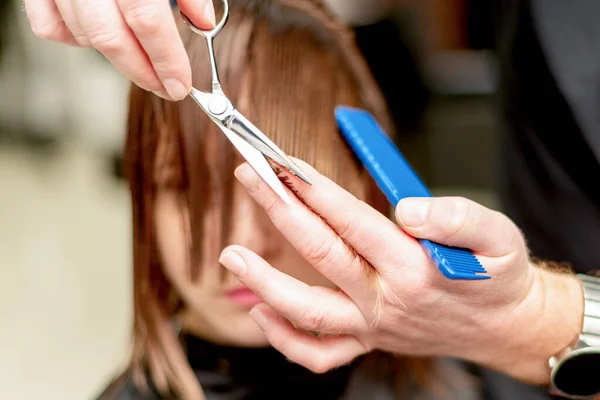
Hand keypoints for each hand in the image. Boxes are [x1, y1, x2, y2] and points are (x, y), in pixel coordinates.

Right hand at [23, 0, 215, 99]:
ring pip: (82, 35)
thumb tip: (202, 21)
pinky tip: (100, 33)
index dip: (166, 59)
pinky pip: (49, 26)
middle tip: (164, 87)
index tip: (180, 84)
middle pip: (110, 37)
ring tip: (140, 57)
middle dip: (142, 71)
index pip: (146, 20)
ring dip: (115, 56)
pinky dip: (76, 38)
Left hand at [219, 159, 583, 384]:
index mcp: (415, 268)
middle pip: (320, 253)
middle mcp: (386, 300)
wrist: (504, 328)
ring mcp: (373, 326)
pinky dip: (284, 338)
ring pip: (307, 311)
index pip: (352, 221)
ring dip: (265, 282)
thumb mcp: (498, 236)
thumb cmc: (498, 277)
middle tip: (249, 176)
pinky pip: (319, 353)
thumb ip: (457, 217)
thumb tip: (407, 209)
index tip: (284, 163)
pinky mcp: (368, 340)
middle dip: (279, 209)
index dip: (314, 189)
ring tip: (232, 254)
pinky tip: (262, 312)